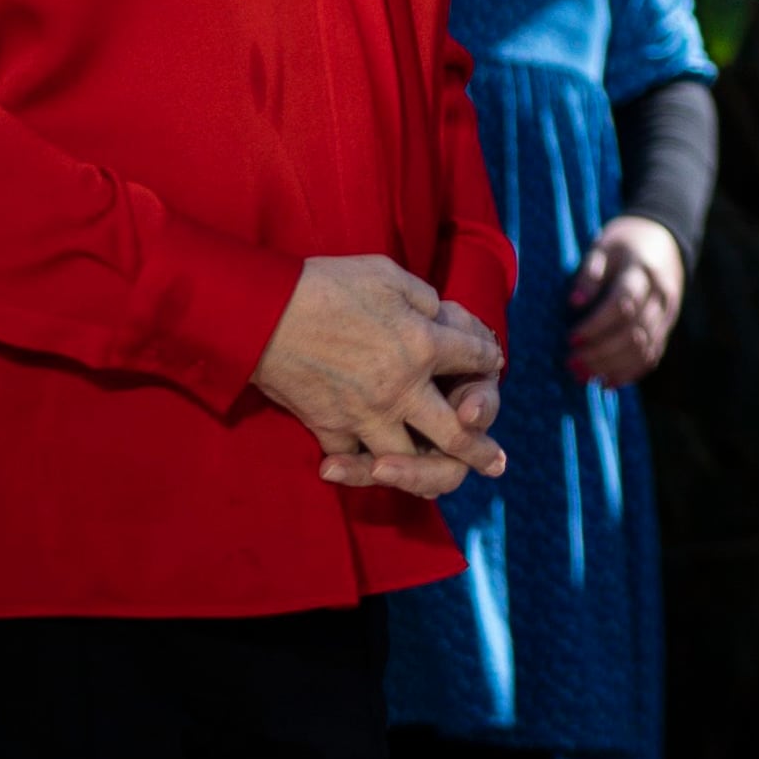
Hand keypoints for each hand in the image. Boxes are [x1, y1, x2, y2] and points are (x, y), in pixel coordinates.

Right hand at [259, 254, 512, 497]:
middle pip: (454, 434)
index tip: (491, 363)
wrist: (263, 312)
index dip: (487, 360)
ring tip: (438, 483)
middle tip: (495, 464)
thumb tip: (439, 318)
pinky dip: (361, 465)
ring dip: (422, 473)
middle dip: (479, 451)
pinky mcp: (329, 428)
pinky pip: (354, 457)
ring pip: (406, 461)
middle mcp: (402, 388)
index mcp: (423, 345)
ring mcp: (365, 415)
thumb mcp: (387, 275)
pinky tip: (370, 466)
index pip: (474, 359)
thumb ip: (423, 300)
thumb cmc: (327, 285)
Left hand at [563, 216, 688, 387]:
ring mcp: (668, 313)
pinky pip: (653, 356)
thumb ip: (589, 273)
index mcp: (642, 271)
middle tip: (571, 363)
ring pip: (644, 349)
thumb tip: (575, 302)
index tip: (571, 337)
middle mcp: (660, 295)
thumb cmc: (624, 242)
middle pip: (634, 332)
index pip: (623, 304)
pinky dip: (630, 373)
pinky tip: (607, 382)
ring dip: (612, 367)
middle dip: (601, 353)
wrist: (663, 238)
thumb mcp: (603, 247)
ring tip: (582, 376)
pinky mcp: (668, 326)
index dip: (596, 325)